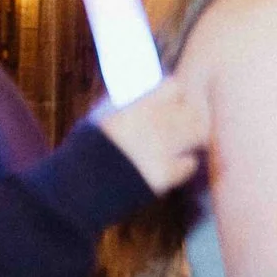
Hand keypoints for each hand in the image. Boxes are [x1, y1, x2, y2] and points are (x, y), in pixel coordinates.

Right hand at [97, 74, 208, 194]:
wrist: (76, 189)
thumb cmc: (85, 150)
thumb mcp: (100, 117)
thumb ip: (125, 102)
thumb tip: (143, 90)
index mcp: (135, 108)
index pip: (174, 86)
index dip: (174, 94)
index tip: (171, 102)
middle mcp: (153, 125)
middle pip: (194, 109)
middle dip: (190, 115)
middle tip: (183, 123)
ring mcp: (162, 150)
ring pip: (199, 133)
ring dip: (194, 137)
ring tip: (182, 143)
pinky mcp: (165, 174)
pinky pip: (190, 163)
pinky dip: (184, 164)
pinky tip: (172, 165)